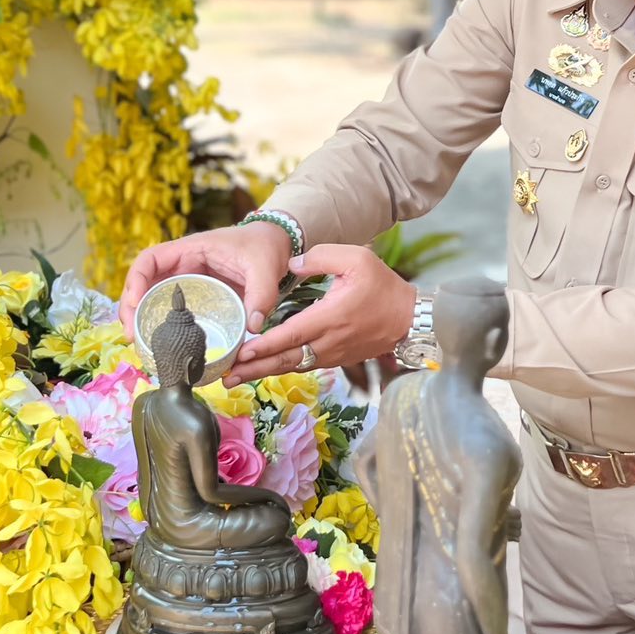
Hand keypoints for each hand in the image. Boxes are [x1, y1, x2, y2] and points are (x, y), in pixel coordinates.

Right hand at [120, 221, 292, 332]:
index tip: (135, 303)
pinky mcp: (197, 298)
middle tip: (131, 336)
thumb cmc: (265, 247)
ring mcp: (188, 283)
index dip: (137, 280)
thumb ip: (262, 294)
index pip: (150, 259)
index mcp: (191, 250)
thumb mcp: (265, 267)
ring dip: (142, 320)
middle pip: (143, 283)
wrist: (276, 246)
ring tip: (139, 345)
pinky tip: (162, 346)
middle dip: (132, 308)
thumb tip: (252, 326)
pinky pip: (172, 311)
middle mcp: (183, 266)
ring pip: (153, 299)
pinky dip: (162, 326)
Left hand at [223, 245, 415, 384]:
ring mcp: (332, 354)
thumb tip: (292, 264)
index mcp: (330, 317)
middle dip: (254, 368)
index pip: (291, 335)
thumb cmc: (383, 286)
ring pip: (292, 366)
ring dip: (263, 371)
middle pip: (285, 359)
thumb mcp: (357, 258)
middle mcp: (328, 342)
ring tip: (235, 377)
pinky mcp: (335, 359)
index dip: (264, 345)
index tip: (241, 352)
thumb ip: (321, 257)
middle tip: (225, 375)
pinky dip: (281, 368)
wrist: (409, 318)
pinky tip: (263, 368)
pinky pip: (303, 364)